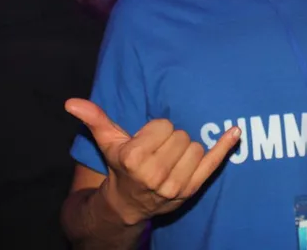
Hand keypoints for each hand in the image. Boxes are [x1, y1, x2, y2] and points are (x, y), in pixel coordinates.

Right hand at [65, 99, 240, 225]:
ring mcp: (175, 185)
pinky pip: (214, 163)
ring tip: (170, 158)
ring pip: (196, 147)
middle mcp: (155, 174)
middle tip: (159, 150)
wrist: (128, 203)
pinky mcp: (192, 190)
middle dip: (171, 139)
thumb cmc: (120, 167)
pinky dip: (225, 147)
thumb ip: (94, 119)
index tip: (147, 140)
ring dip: (186, 148)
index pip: (163, 125)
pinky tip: (235, 132)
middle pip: (181, 135)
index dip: (156, 130)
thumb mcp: (108, 142)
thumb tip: (71, 102)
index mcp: (134, 158)